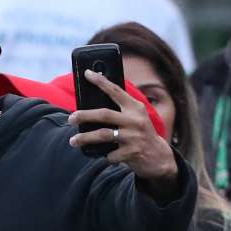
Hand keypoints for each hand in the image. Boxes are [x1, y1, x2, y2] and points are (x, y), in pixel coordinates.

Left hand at [68, 70, 177, 184]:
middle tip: (70, 118)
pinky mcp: (132, 152)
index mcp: (135, 107)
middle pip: (104, 114)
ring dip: (85, 138)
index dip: (101, 81)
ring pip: (103, 135)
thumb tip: (91, 106)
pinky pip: (110, 154)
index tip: (87, 73)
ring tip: (73, 141)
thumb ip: (120, 111)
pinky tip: (104, 155)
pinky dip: (104, 155)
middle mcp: (135, 120)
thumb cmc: (140, 134)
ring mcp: (134, 137)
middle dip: (84, 115)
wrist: (159, 157)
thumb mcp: (135, 118)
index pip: (116, 90)